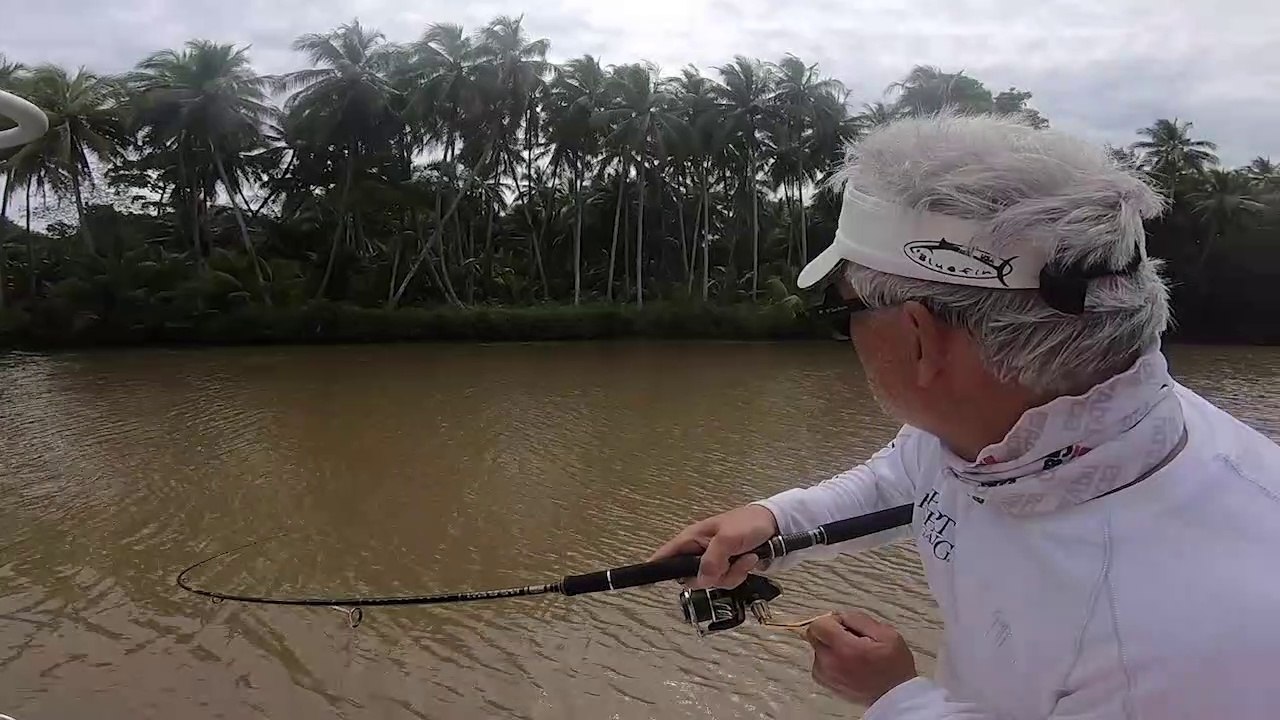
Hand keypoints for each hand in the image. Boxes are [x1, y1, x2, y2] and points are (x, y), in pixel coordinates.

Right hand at [647, 504, 778, 588]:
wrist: (777, 525)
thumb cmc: (748, 524)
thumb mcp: (728, 539)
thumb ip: (712, 560)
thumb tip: (701, 581)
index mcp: (692, 539)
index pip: (666, 555)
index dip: (654, 569)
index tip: (646, 585)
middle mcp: (699, 552)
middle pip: (691, 577)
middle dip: (711, 576)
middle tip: (726, 564)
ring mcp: (714, 561)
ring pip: (711, 582)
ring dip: (731, 574)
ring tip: (745, 558)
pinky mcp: (728, 568)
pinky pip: (727, 581)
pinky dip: (740, 574)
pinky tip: (750, 561)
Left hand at [806, 610, 917, 705]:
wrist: (895, 697)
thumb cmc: (894, 666)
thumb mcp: (885, 633)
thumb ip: (858, 619)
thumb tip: (840, 616)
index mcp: (843, 648)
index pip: (818, 624)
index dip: (833, 620)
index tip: (847, 626)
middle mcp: (829, 663)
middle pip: (814, 635)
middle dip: (829, 632)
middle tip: (851, 639)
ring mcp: (825, 675)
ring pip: (817, 648)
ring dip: (830, 647)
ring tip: (853, 655)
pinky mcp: (826, 683)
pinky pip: (820, 663)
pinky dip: (830, 660)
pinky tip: (848, 664)